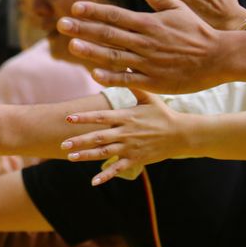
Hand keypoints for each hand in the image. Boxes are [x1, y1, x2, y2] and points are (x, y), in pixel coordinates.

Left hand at [57, 0, 226, 93]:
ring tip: (71, 46)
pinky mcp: (155, 81)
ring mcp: (149, 62)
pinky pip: (129, 80)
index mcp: (150, 23)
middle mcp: (146, 42)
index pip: (115, 15)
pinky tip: (94, 73)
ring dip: (92, 51)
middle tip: (60, 24)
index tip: (74, 7)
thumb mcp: (179, 8)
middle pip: (109, 34)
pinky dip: (112, 77)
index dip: (94, 11)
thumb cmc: (198, 31)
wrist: (221, 57)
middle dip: (83, 29)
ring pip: (115, 56)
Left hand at [59, 89, 188, 184]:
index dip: (85, 118)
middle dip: (80, 140)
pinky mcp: (136, 159)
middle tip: (63, 143)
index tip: (68, 118)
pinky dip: (106, 175)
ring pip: (105, 153)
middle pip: (99, 137)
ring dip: (87, 155)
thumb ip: (132, 84)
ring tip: (71, 157)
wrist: (182, 134)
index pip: (102, 117)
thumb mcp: (149, 97)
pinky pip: (119, 168)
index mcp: (127, 117)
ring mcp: (131, 147)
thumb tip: (124, 65)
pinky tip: (94, 181)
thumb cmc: (163, 114)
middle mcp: (126, 133)